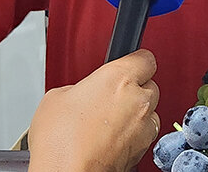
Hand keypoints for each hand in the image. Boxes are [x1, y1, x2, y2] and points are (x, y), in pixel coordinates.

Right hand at [27, 50, 159, 171]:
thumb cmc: (60, 142)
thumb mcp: (57, 97)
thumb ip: (80, 88)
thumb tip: (83, 94)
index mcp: (119, 78)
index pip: (144, 58)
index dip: (134, 61)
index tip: (127, 64)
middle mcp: (137, 100)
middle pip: (150, 85)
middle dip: (134, 89)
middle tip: (111, 96)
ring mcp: (143, 127)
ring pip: (150, 111)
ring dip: (136, 113)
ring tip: (109, 121)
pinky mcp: (142, 151)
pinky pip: (144, 134)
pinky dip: (133, 135)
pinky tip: (110, 139)